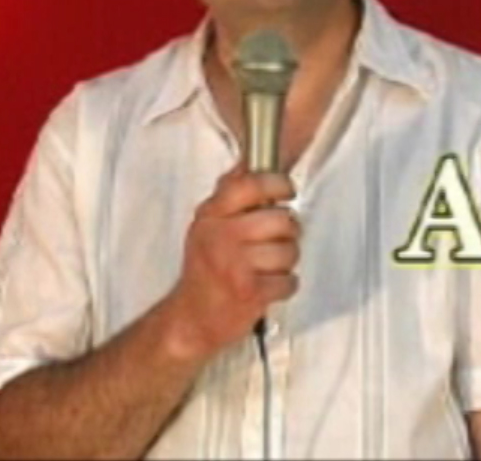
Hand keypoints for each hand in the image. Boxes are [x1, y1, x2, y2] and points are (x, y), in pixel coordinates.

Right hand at [163, 166, 299, 360]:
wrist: (191, 318)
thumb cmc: (204, 270)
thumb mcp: (207, 225)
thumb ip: (229, 196)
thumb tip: (250, 162)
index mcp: (210, 216)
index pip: (250, 184)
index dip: (277, 183)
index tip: (286, 189)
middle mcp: (221, 236)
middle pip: (280, 219)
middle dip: (288, 231)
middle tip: (277, 239)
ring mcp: (235, 265)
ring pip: (289, 251)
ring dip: (286, 262)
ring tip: (269, 267)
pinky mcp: (250, 292)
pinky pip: (289, 280)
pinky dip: (284, 286)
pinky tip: (267, 287)